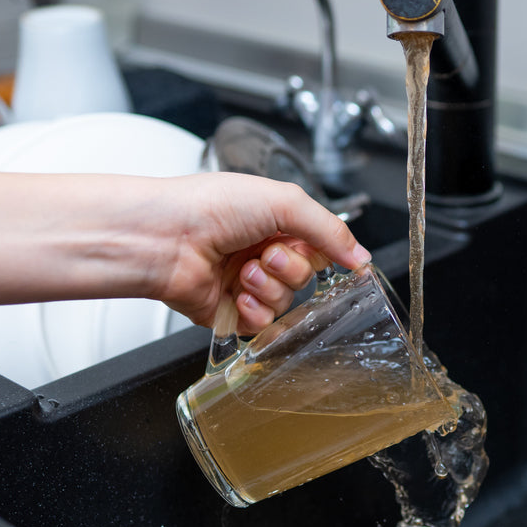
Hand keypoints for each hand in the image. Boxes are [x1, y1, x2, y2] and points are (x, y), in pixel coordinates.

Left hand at [147, 173, 370, 333]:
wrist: (164, 237)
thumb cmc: (209, 206)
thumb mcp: (284, 202)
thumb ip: (329, 230)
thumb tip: (361, 256)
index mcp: (275, 222)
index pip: (320, 247)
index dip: (325, 253)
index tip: (320, 251)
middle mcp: (261, 252)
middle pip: (306, 277)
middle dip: (291, 268)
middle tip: (266, 254)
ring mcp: (246, 284)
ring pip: (286, 301)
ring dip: (270, 287)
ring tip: (244, 271)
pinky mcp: (230, 312)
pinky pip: (263, 324)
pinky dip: (254, 310)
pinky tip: (237, 294)